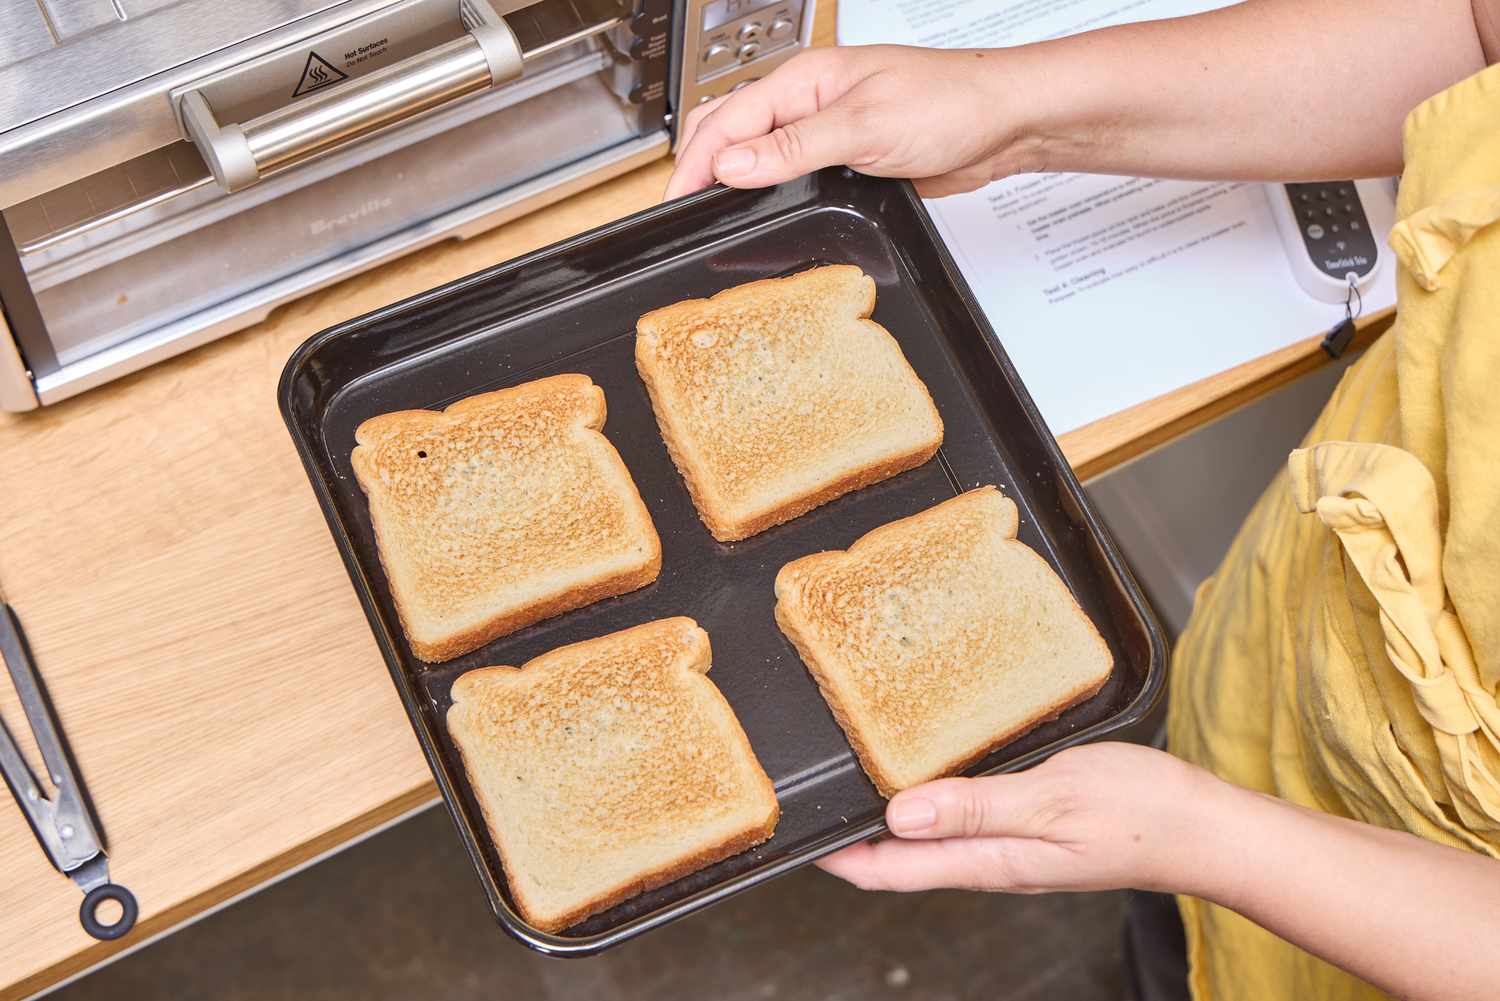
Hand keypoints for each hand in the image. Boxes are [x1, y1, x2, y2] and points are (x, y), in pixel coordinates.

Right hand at [665, 45, 1039, 199]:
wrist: (1004, 121)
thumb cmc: (951, 102)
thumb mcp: (864, 126)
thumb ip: (793, 147)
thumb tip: (733, 165)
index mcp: (805, 81)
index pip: (727, 122)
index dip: (694, 164)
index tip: (674, 200)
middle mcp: (810, 102)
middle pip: (732, 130)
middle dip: (699, 167)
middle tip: (681, 211)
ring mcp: (827, 129)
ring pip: (759, 152)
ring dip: (731, 178)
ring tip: (707, 211)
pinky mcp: (847, 155)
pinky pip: (793, 172)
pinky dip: (768, 190)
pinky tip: (762, 209)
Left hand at [817, 742, 1226, 894]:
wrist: (1206, 826)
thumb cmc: (1140, 813)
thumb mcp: (1052, 801)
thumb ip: (976, 808)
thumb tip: (900, 815)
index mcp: (991, 860)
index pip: (893, 870)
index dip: (839, 858)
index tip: (797, 837)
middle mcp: (994, 858)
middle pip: (904, 857)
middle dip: (855, 836)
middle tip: (815, 800)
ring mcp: (1013, 844)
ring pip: (933, 836)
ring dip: (892, 815)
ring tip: (856, 779)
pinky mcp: (1033, 824)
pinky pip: (967, 816)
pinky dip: (934, 798)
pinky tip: (930, 770)